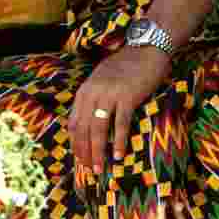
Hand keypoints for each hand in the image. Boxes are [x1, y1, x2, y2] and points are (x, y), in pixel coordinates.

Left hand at [69, 46, 171, 174]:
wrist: (145, 49)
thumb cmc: (125, 66)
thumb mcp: (101, 80)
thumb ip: (94, 98)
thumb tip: (90, 122)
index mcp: (85, 90)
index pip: (73, 122)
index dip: (75, 143)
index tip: (79, 159)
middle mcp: (93, 93)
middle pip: (83, 128)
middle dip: (84, 152)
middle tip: (89, 170)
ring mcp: (109, 94)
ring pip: (98, 129)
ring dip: (97, 152)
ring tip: (99, 168)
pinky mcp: (127, 97)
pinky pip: (120, 123)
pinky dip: (118, 141)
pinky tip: (119, 155)